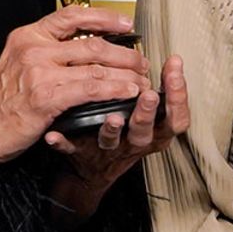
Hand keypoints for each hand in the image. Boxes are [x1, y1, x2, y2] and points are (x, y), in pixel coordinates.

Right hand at [0, 5, 146, 172]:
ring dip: (126, 74)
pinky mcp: (46, 96)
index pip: (73, 15)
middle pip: (93, 43)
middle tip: (141, 62)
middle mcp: (33, 48)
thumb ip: (47, 53)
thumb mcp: (18, 65)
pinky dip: (115, 90)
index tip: (126, 23)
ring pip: (97, 67)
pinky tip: (128, 93)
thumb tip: (86, 50)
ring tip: (142, 81)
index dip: (105, 17)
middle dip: (125, 53)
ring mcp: (39, 71)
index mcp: (28, 36)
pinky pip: (91, 89)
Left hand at [49, 53, 187, 205]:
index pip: (175, 119)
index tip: (175, 73)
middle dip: (147, 113)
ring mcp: (107, 149)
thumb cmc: (127, 134)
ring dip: (112, 130)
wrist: (95, 170)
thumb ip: (162, 91)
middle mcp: (133, 143)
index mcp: (154, 133)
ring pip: (111, 142)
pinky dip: (63, 143)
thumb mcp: (151, 116)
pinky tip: (54, 136)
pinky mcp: (81, 154)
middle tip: (148, 95)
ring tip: (112, 118)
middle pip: (145, 132)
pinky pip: (71, 150)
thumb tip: (174, 60)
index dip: (178, 98)